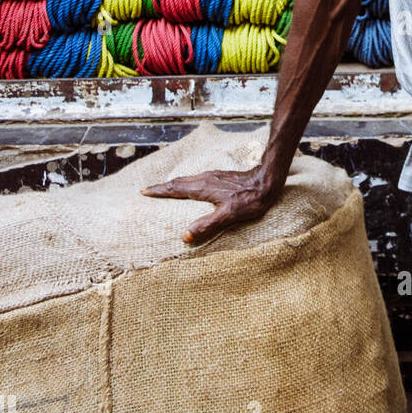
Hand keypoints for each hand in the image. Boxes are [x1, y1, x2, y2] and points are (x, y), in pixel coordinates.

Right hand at [141, 168, 278, 243]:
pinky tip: (191, 188)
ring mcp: (213, 176)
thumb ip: (206, 225)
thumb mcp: (228, 215)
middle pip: (179, 182)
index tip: (144, 191)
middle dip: (162, 187)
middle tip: (148, 190)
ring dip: (174, 184)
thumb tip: (185, 236)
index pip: (175, 188)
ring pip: (188, 179)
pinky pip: (196, 179)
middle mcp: (205, 179)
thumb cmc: (249, 199)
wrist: (267, 181)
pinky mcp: (220, 177)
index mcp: (203, 188)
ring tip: (165, 189)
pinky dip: (186, 183)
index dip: (159, 191)